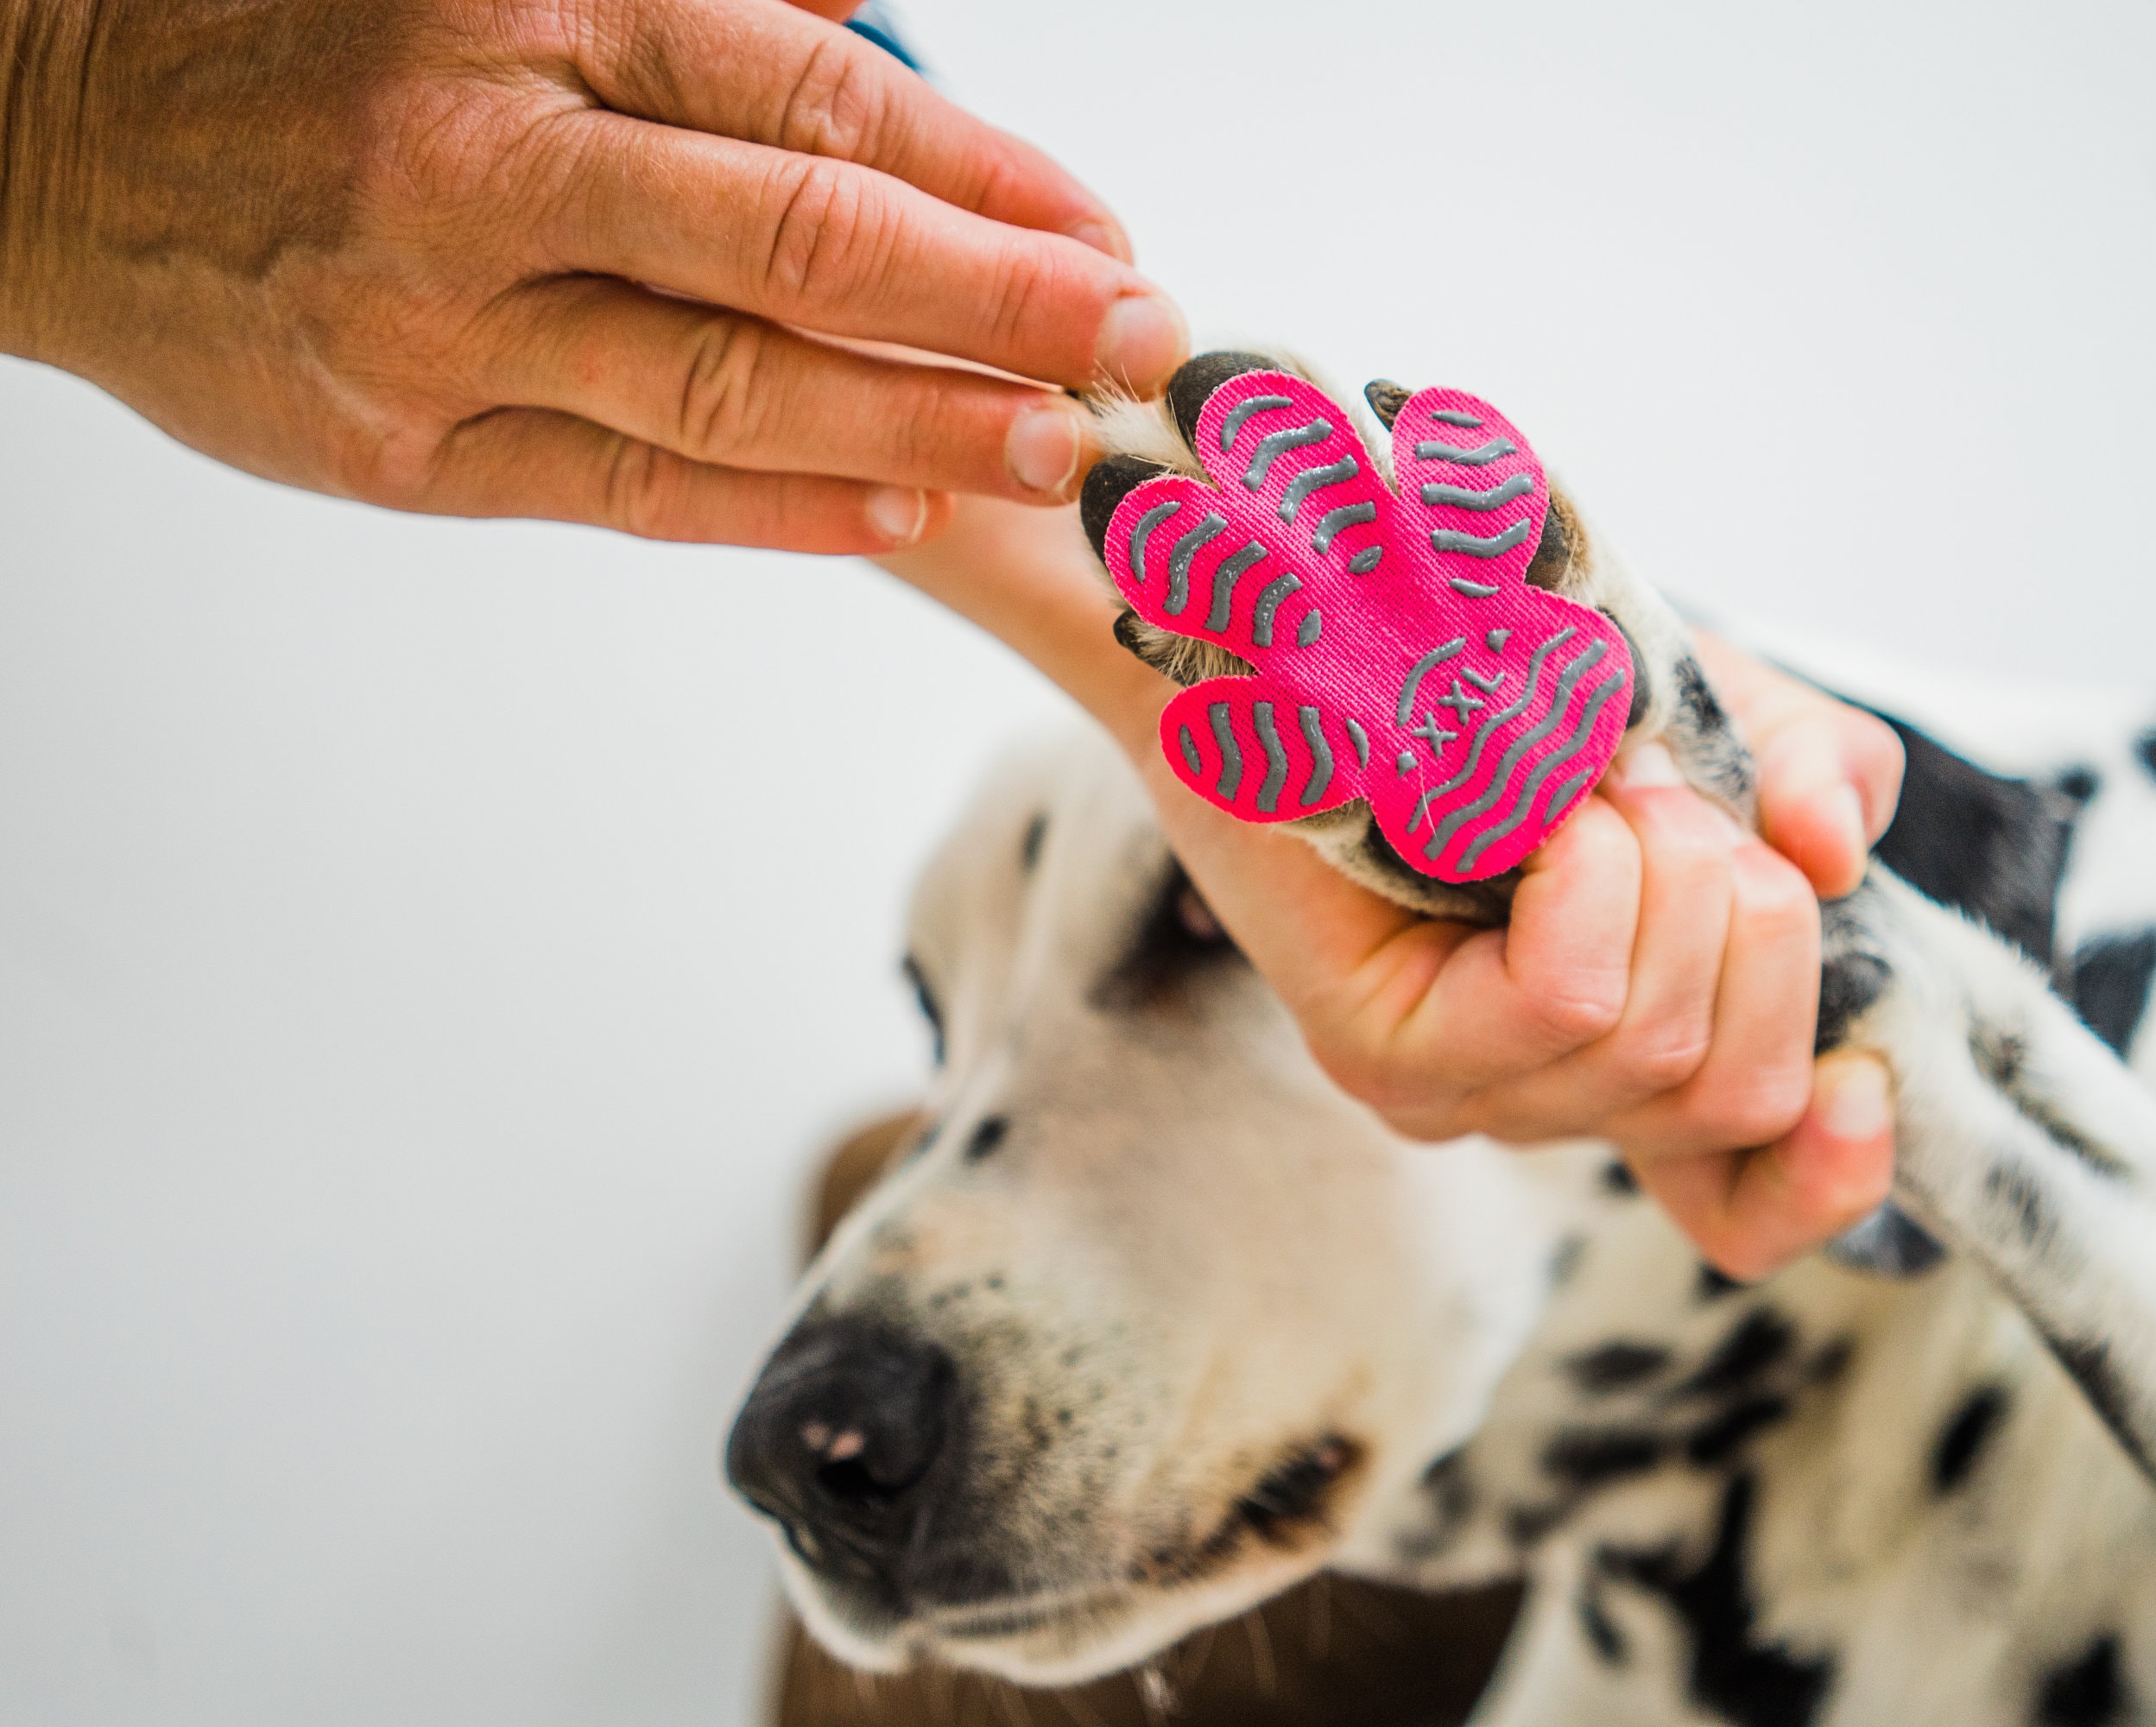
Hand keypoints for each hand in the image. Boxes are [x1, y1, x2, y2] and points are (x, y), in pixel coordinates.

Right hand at [0, 0, 1186, 551]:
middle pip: (801, 241)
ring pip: (725, 384)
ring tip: (1053, 448)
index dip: (988, 176)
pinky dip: (776, 507)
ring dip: (915, 424)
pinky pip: (625, 489)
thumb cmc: (309, 41)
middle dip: (998, 302)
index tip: (1107, 232)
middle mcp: (496, 161)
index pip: (820, 101)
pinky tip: (900, 512)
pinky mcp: (403, 448)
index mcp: (539, 11)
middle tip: (1140, 345)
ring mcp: (443, 318)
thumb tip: (889, 15)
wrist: (52, 142)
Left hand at [889, 499, 1907, 1281]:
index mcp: (1623, 1052)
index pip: (1742, 1210)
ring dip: (1669, 873)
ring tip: (1593, 785)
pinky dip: (1590, 884)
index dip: (1829, 1181)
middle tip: (1666, 803)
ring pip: (1656, 1042)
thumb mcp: (1710, 717)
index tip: (1864, 1081)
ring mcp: (1454, 1091)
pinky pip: (1565, 1000)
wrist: (1302, 623)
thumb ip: (1810, 775)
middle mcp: (1539, 1100)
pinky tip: (1546, 815)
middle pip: (1736, 1093)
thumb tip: (1836, 857)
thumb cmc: (1507, 677)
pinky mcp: (1378, 1049)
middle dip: (1754, 920)